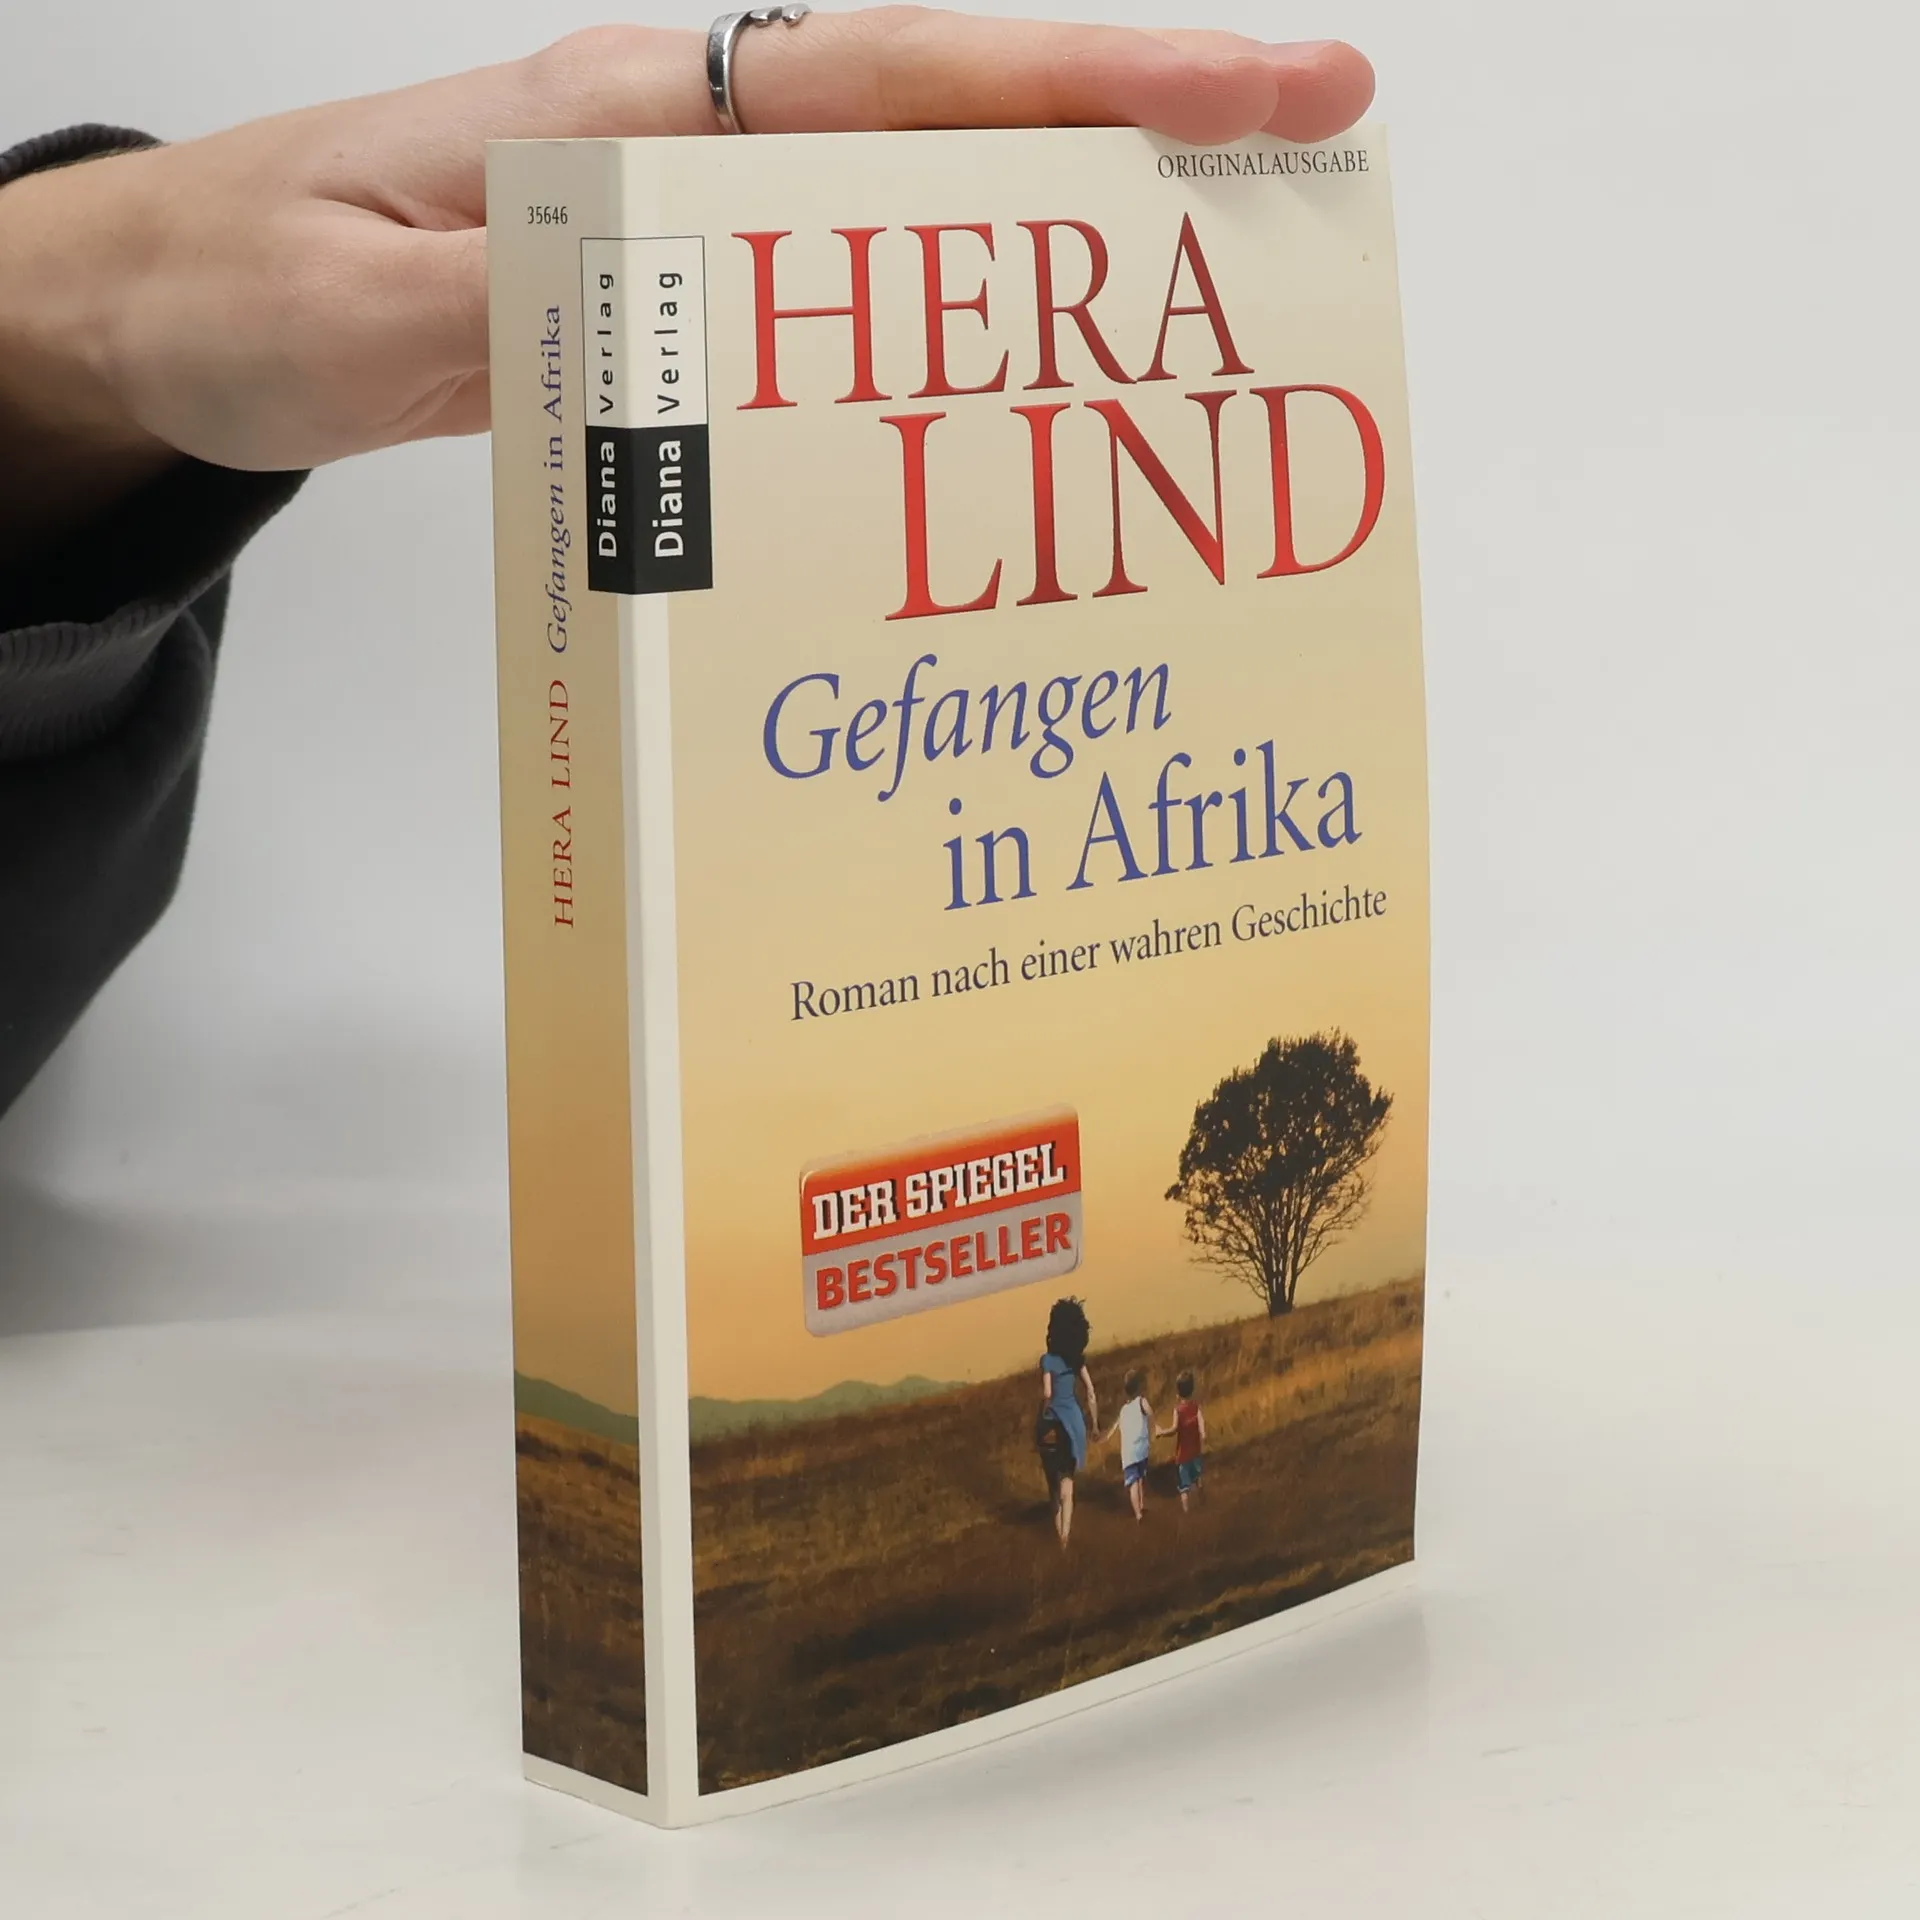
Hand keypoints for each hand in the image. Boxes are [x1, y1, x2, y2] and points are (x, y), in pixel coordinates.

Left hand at [0, 11, 1371, 554]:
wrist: (176, 304)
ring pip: (921, 209)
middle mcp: (689, 147)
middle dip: (1140, 137)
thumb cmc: (253, 283)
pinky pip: (852, 296)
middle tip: (1312, 156)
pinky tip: (1016, 375)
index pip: (902, 83)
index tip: (1255, 88)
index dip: (1088, 85)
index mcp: (638, 114)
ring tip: (1214, 289)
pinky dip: (954, 322)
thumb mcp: (372, 309)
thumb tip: (716, 330)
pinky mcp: (680, 299)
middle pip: (955, 122)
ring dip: (1068, 237)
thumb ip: (543, 313)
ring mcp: (694, 221)